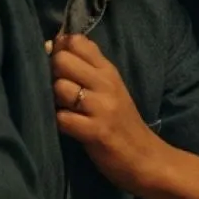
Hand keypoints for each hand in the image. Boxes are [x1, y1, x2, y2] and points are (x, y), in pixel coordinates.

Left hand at [51, 34, 165, 194]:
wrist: (145, 158)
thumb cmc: (121, 121)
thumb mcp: (110, 87)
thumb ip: (87, 66)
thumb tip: (55, 43)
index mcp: (109, 70)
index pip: (77, 41)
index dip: (61, 49)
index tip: (59, 63)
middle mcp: (106, 83)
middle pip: (62, 61)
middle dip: (52, 74)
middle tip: (60, 90)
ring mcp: (101, 107)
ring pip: (60, 88)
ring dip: (54, 100)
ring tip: (64, 110)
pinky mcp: (95, 131)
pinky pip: (62, 118)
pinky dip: (59, 123)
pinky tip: (67, 127)